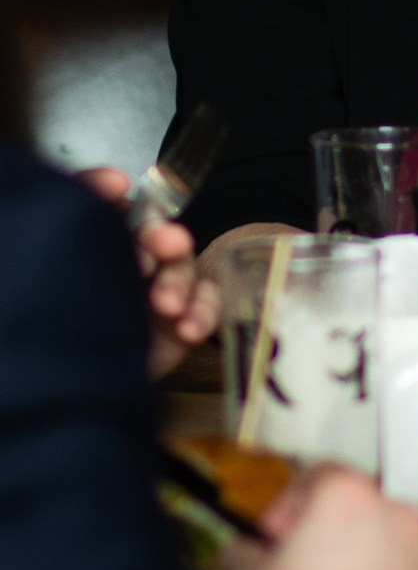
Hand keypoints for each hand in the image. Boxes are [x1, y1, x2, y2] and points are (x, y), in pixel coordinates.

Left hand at [78, 166, 221, 378]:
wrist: (69, 388)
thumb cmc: (60, 322)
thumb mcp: (67, 258)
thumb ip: (85, 209)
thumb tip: (116, 181)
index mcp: (102, 246)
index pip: (120, 210)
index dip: (124, 200)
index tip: (118, 191)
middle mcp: (132, 265)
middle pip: (158, 236)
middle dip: (162, 238)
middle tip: (162, 246)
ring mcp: (158, 295)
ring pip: (184, 269)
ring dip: (179, 281)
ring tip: (165, 304)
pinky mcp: (180, 327)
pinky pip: (206, 308)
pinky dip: (204, 313)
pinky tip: (188, 328)